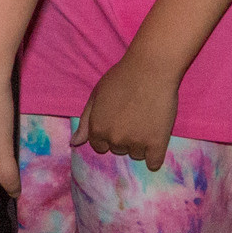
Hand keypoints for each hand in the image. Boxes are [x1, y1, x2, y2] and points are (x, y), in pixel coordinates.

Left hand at [73, 53, 178, 171]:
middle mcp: (115, 139)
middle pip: (118, 150)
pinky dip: (154, 156)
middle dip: (124, 137)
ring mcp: (136, 143)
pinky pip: (154, 163)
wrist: (151, 69)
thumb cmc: (122, 77)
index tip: (118, 120)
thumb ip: (85, 120)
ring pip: (136, 154)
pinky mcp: (157, 144)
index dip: (108, 134)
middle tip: (134, 117)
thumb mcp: (96, 94)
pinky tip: (156, 141)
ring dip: (140, 144)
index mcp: (98, 128)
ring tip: (146, 122)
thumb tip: (74, 143)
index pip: (99, 146)